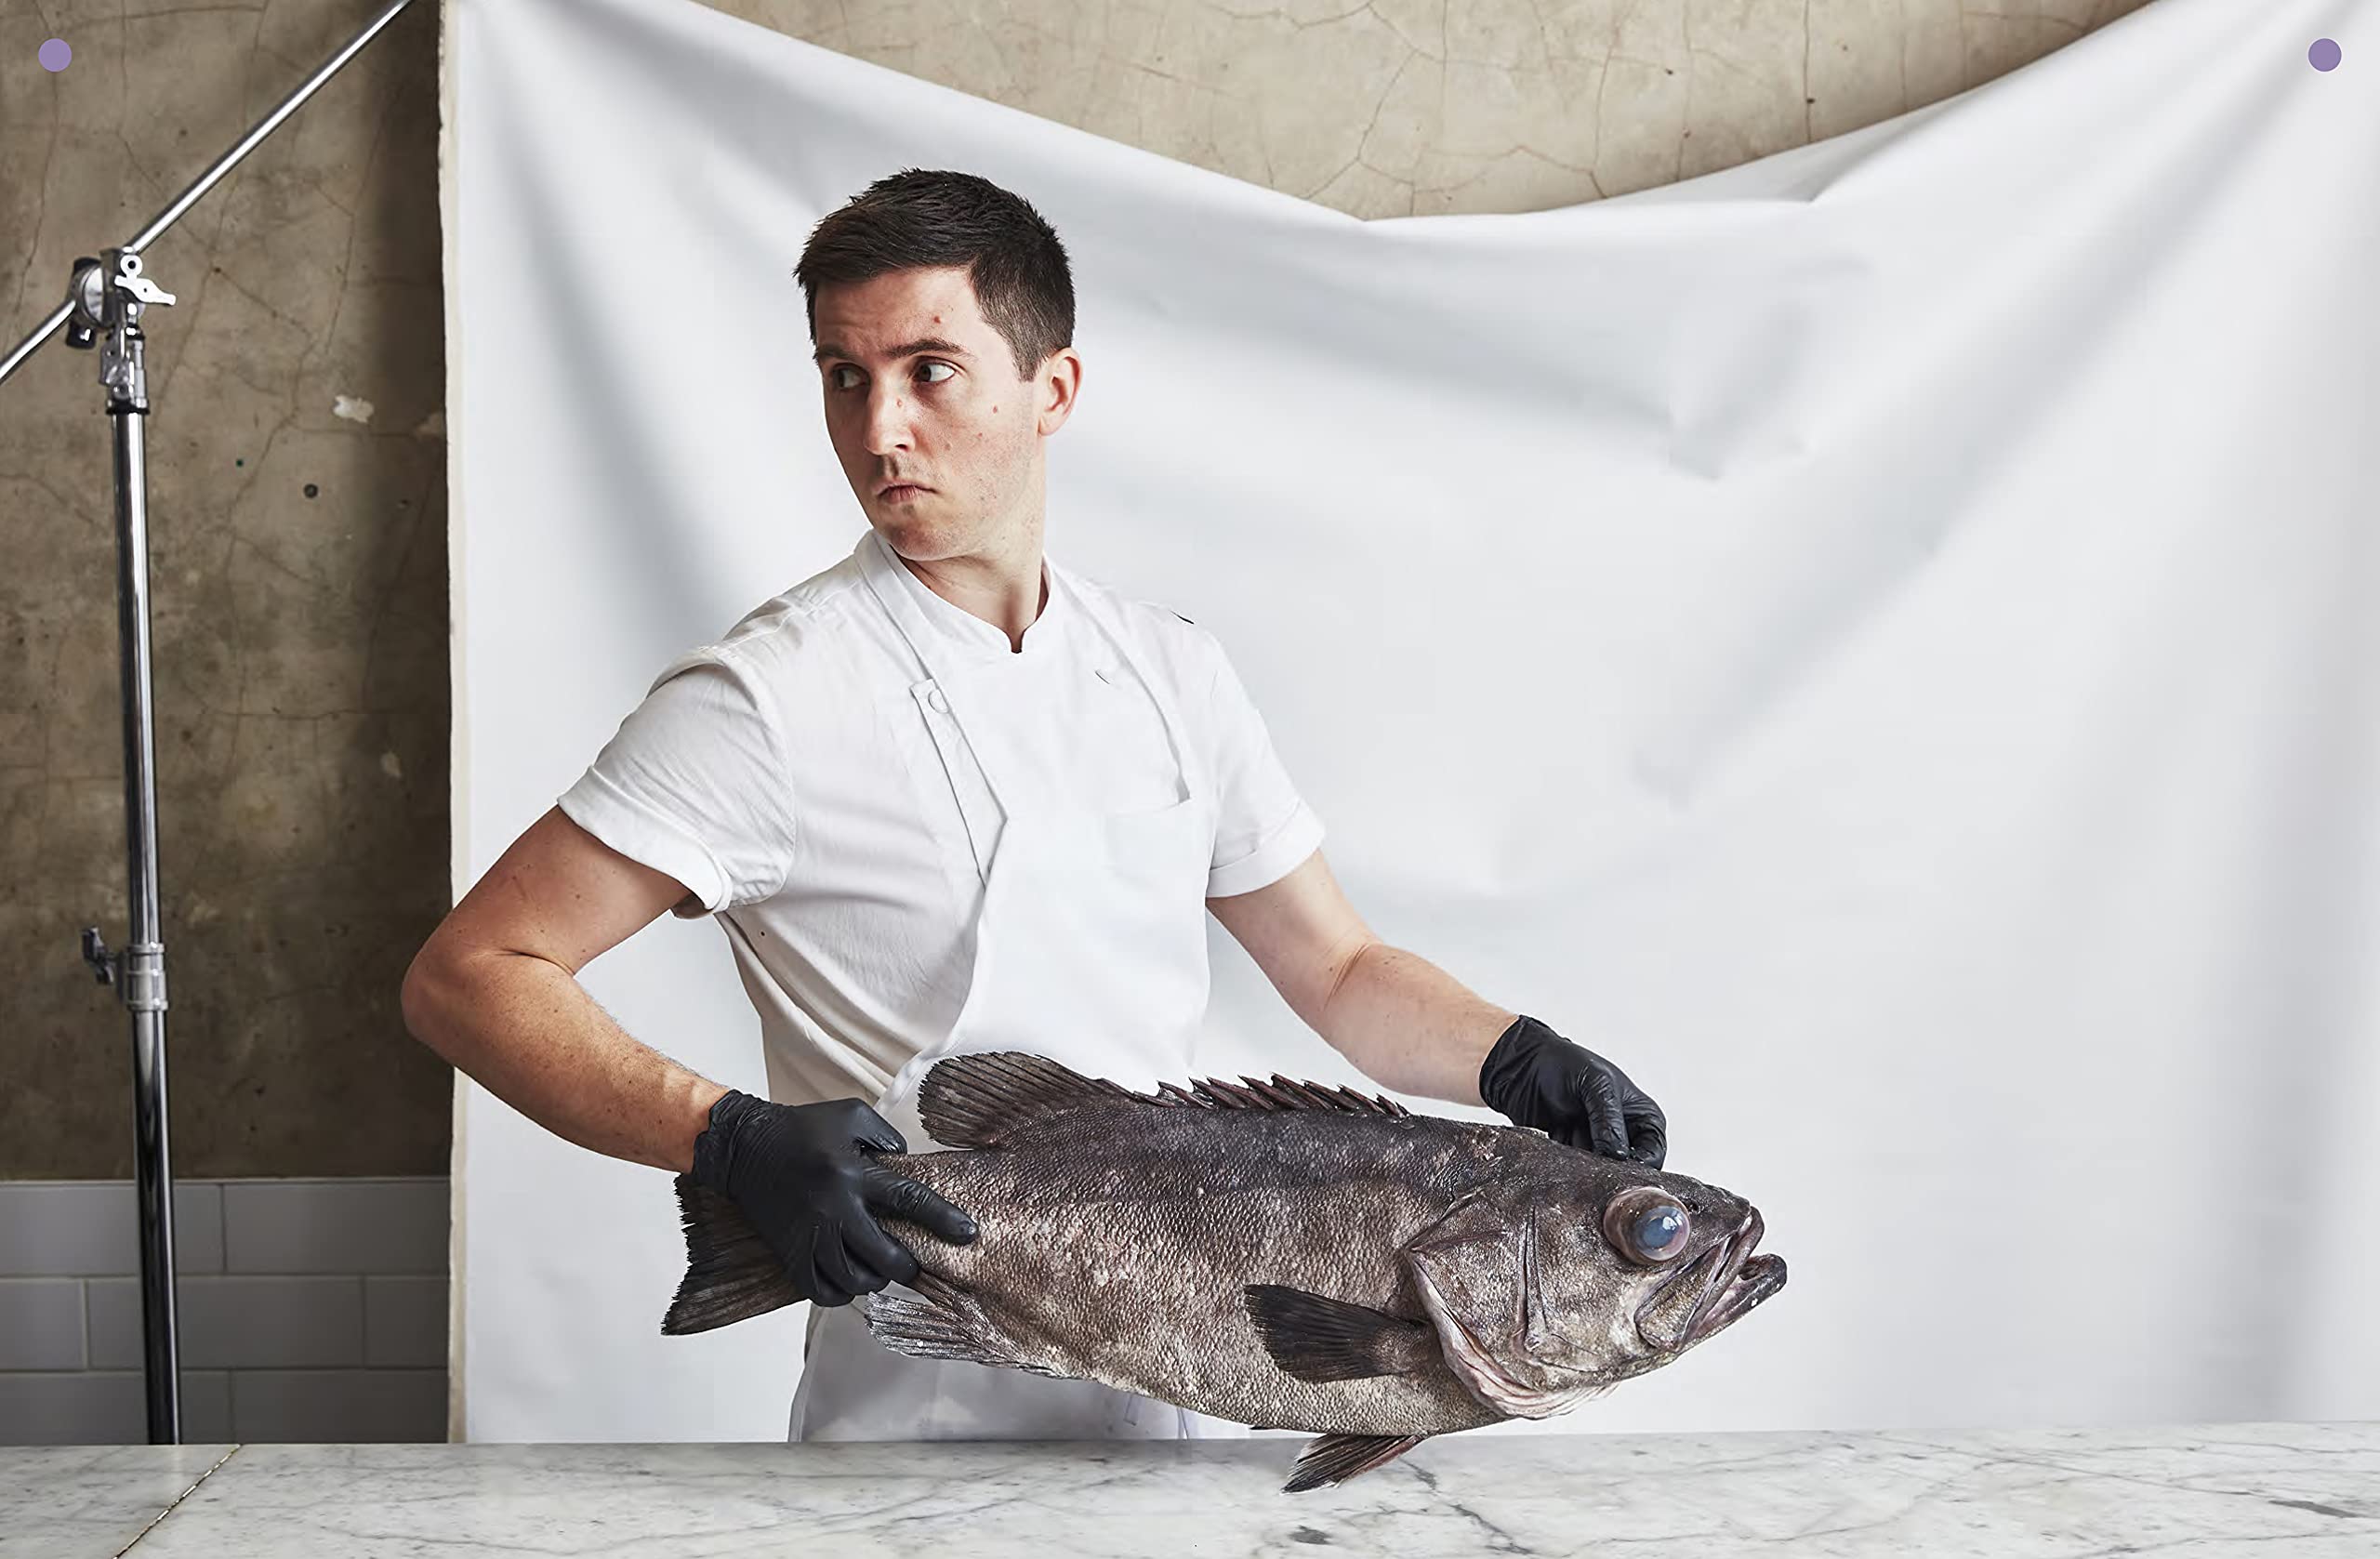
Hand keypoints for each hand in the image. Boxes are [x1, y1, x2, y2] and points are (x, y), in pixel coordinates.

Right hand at [688, 1091, 977, 1306]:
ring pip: (856, 1281)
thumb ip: (887, 1138)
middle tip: (913, 1260)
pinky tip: (849, 1278)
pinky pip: (823, 1292)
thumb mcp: (851, 1116)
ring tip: (880, 1267)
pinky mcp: (790, 1253)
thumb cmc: (803, 1128)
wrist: (745, 1146)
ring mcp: (811, 1236)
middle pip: (886, 1257)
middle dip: (909, 1265)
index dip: (943, 1220)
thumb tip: (909, 1166)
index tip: (968, 1234)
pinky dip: (842, 1292)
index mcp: (854, 1174)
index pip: (910, 1201)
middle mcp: (834, 1210)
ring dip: (876, 1279)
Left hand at [1477, 1016, 1667, 1166]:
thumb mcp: (1597, 1084)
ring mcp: (1597, 1146)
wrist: (1523, 1068)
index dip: (1640, 1163)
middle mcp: (1624, 1135)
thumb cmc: (1565, 1064)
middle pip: (1625, 1169)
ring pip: (1598, 1173)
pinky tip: (1557, 1130)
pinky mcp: (1573, 1154)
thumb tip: (1618, 1155)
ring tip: (1569, 1122)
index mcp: (1643, 1117)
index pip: (1654, 1154)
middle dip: (1604, 1159)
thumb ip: (1609, 1120)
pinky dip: (1565, 1156)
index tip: (1617, 1161)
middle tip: (1584, 1136)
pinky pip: (1575, 1171)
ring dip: (1581, 1154)